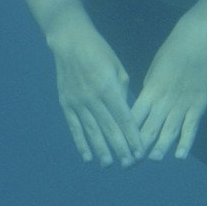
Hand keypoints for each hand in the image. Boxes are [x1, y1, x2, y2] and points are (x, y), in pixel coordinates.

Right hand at [49, 27, 142, 166]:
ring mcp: (77, 102)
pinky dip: (80, 142)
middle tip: (129, 164)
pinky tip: (87, 156)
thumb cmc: (99, 51)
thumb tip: (126, 116)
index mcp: (108, 88)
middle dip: (120, 148)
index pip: (124, 119)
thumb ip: (122, 93)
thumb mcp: (118, 68)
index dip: (133, 138)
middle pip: (109, 128)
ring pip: (91, 131)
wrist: (69, 41)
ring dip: (101, 149)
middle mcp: (92, 98)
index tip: (140, 153)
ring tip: (109, 164)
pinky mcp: (66, 103)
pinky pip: (74, 126)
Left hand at [131, 24, 206, 159]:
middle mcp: (163, 100)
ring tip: (151, 160)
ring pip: (168, 130)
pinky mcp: (198, 105)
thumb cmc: (170, 55)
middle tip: (128, 165)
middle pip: (148, 128)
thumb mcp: (152, 72)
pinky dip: (185, 142)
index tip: (117, 148)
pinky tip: (179, 155)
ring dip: (159, 147)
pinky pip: (190, 127)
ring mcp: (182, 103)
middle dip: (138, 148)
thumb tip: (139, 111)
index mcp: (149, 91)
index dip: (125, 135)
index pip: (133, 117)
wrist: (195, 41)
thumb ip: (147, 93)